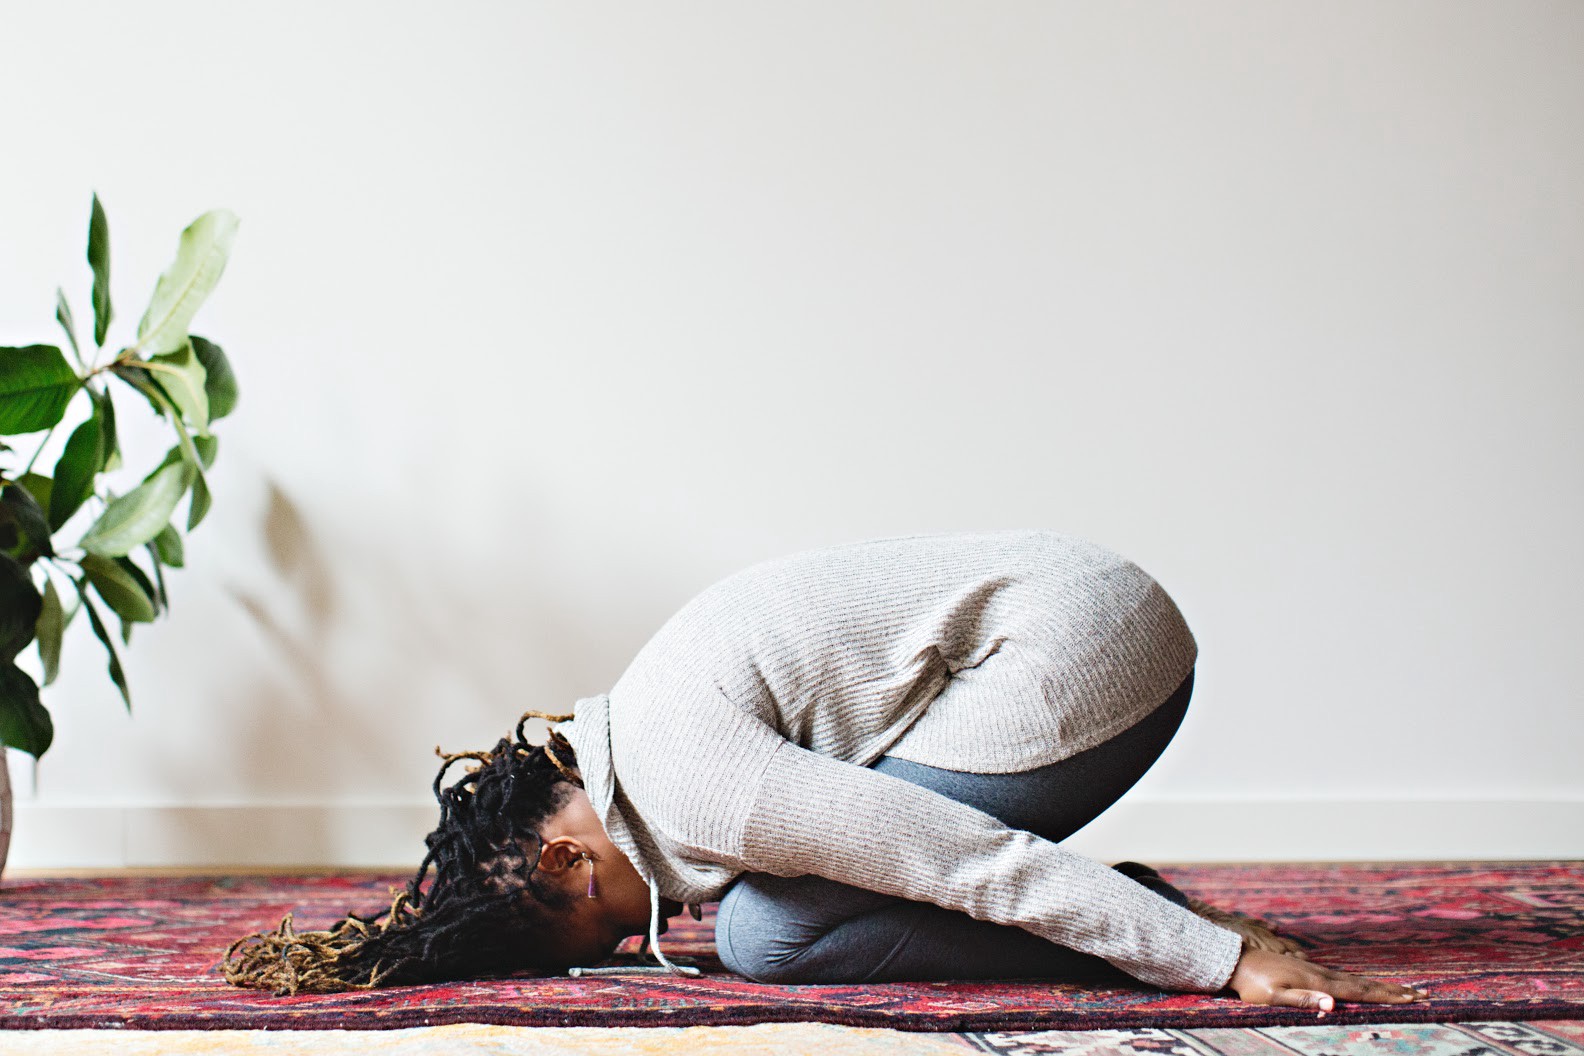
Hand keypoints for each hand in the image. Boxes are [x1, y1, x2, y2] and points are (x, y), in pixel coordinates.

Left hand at [1227, 948, 1429, 1013]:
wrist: (1233, 961)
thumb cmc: (1251, 984)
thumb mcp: (1273, 997)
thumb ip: (1302, 1000)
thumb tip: (1332, 1003)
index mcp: (1316, 982)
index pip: (1358, 991)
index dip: (1385, 996)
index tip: (1411, 998)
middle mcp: (1319, 973)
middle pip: (1363, 983)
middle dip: (1392, 990)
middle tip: (1421, 993)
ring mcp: (1313, 970)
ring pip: (1354, 979)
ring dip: (1379, 985)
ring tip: (1401, 989)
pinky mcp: (1306, 970)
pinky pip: (1341, 978)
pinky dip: (1359, 983)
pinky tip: (1363, 986)